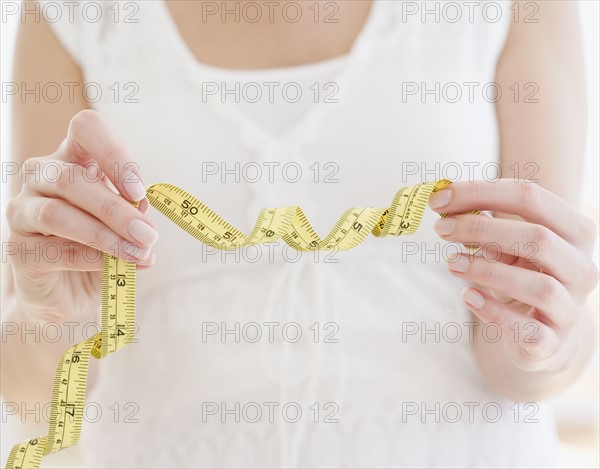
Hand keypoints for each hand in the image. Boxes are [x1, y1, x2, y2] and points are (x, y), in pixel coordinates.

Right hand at [6, 110, 157, 323]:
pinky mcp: (18, 248)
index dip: (113, 153)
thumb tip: (142, 205)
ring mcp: (23, 210)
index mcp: (73, 157)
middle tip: (149, 235)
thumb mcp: (124, 224)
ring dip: (105, 235)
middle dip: (117, 209)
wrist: (68, 294)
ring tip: (140, 252)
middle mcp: (41, 175)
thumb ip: (132, 210)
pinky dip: (92, 258)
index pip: (86, 130)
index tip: (139, 191)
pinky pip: (54, 250)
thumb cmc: (100, 247)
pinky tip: (118, 267)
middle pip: (71, 178)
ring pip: (58, 214)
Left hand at [428, 179, 597, 371]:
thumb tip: (444, 200)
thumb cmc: (521, 274)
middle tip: (441, 229)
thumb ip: (483, 221)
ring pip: (538, 286)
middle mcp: (581, 267)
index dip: (481, 192)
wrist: (541, 332)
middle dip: (482, 230)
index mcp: (574, 230)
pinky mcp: (552, 342)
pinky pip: (527, 330)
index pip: (531, 196)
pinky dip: (494, 311)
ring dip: (486, 271)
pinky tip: (467, 296)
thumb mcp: (508, 244)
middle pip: (538, 238)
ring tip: (450, 262)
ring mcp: (571, 307)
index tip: (438, 199)